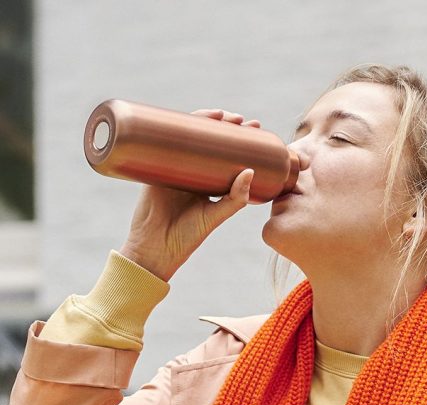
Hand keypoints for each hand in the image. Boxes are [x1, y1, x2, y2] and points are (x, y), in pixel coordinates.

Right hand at [120, 109, 260, 280]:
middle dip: (226, 126)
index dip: (240, 139)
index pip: (227, 154)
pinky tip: (186, 116)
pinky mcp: (155, 167)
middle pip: (209, 140)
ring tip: (222, 114)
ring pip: (189, 137)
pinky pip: (163, 143)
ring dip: (204, 120)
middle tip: (242, 120)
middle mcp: (192, 171)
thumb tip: (250, 171)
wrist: (154, 249)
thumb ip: (235, 199)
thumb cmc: (187, 237)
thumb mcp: (215, 216)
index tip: (255, 129)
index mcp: (209, 182)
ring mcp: (173, 167)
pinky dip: (174, 127)